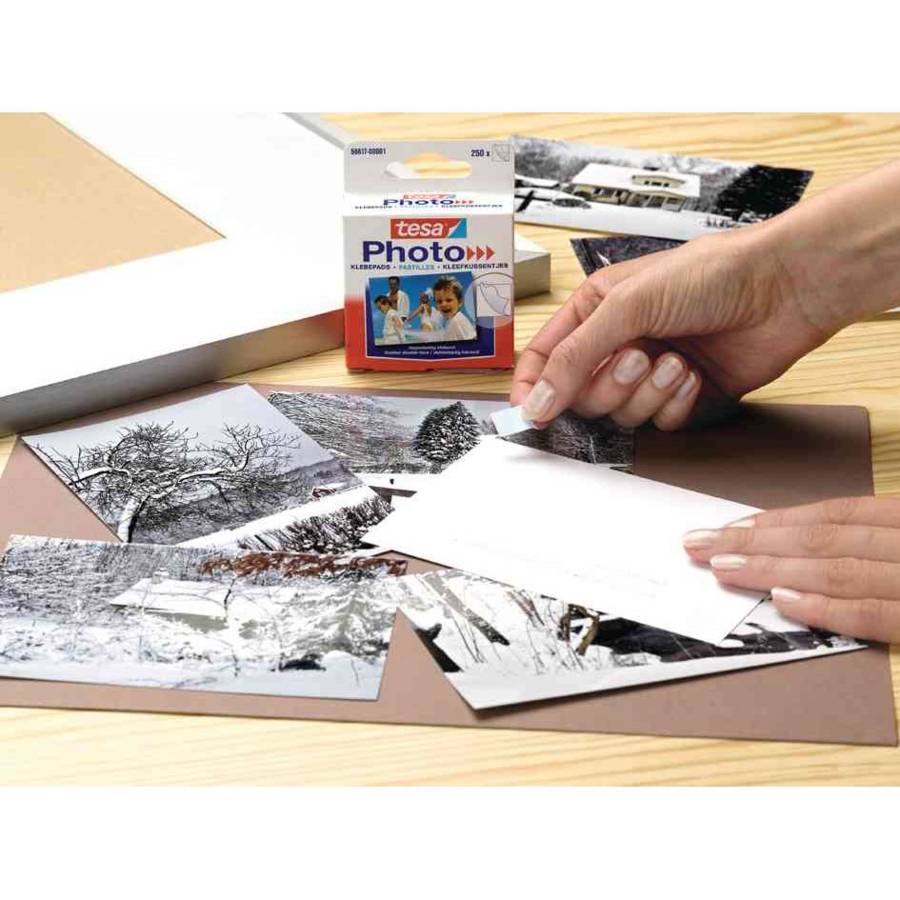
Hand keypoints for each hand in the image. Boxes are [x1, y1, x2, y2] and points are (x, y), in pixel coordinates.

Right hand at [513, 227, 831, 429]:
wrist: (783, 288)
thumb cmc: (710, 276)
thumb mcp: (627, 306)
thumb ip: (574, 357)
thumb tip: (535, 400)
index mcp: (594, 312)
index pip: (544, 359)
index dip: (533, 388)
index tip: (532, 413)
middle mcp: (617, 344)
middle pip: (581, 395)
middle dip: (610, 383)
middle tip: (638, 358)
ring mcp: (648, 373)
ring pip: (620, 414)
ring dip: (648, 392)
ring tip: (676, 361)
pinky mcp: (680, 396)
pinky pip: (657, 423)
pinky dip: (675, 403)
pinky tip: (695, 374)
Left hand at [683, 496, 899, 641]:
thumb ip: (877, 541)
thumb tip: (809, 547)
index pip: (835, 515)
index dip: (778, 521)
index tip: (730, 527)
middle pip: (822, 539)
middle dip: (755, 542)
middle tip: (702, 545)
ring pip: (837, 571)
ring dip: (774, 569)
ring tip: (723, 568)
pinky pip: (872, 614)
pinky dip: (826, 608)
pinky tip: (781, 601)